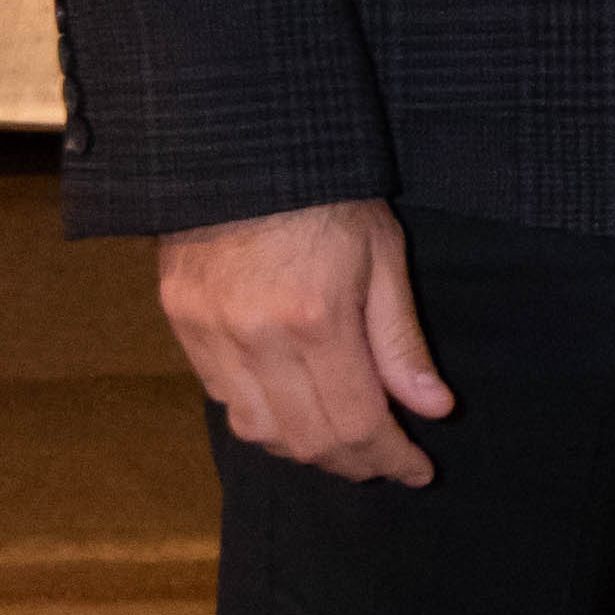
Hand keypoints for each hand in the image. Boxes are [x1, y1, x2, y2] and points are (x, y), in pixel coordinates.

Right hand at [157, 199, 455, 483]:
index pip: (358, 424)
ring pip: (258, 432)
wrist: (240, 144)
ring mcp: (211, 333)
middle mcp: (258, 339)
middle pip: (308, 441)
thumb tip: (432, 408)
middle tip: (383, 462)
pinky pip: (222, 399)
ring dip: (303, 449)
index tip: (416, 470)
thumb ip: (401, 340)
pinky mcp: (182, 323)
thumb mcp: (382, 253)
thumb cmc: (325, 194)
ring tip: (339, 442)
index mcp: (317, 320)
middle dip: (354, 464)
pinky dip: (261, 418)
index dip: (391, 459)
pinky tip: (290, 407)